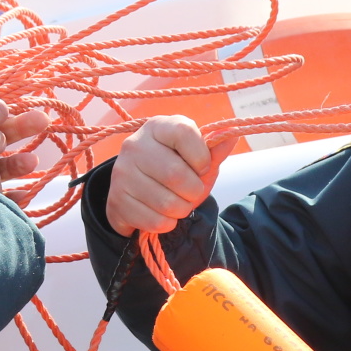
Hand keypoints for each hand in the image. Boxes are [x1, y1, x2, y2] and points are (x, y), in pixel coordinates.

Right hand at [106, 115, 234, 235]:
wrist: (137, 192)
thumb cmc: (175, 170)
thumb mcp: (196, 159)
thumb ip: (214, 150)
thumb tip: (233, 131)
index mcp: (158, 127)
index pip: (184, 133)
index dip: (201, 156)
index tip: (202, 167)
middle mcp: (135, 144)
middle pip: (176, 175)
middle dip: (194, 191)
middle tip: (192, 192)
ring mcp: (122, 172)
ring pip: (167, 202)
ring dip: (182, 209)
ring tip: (177, 203)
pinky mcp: (117, 199)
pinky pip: (155, 220)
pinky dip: (168, 223)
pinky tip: (163, 214)